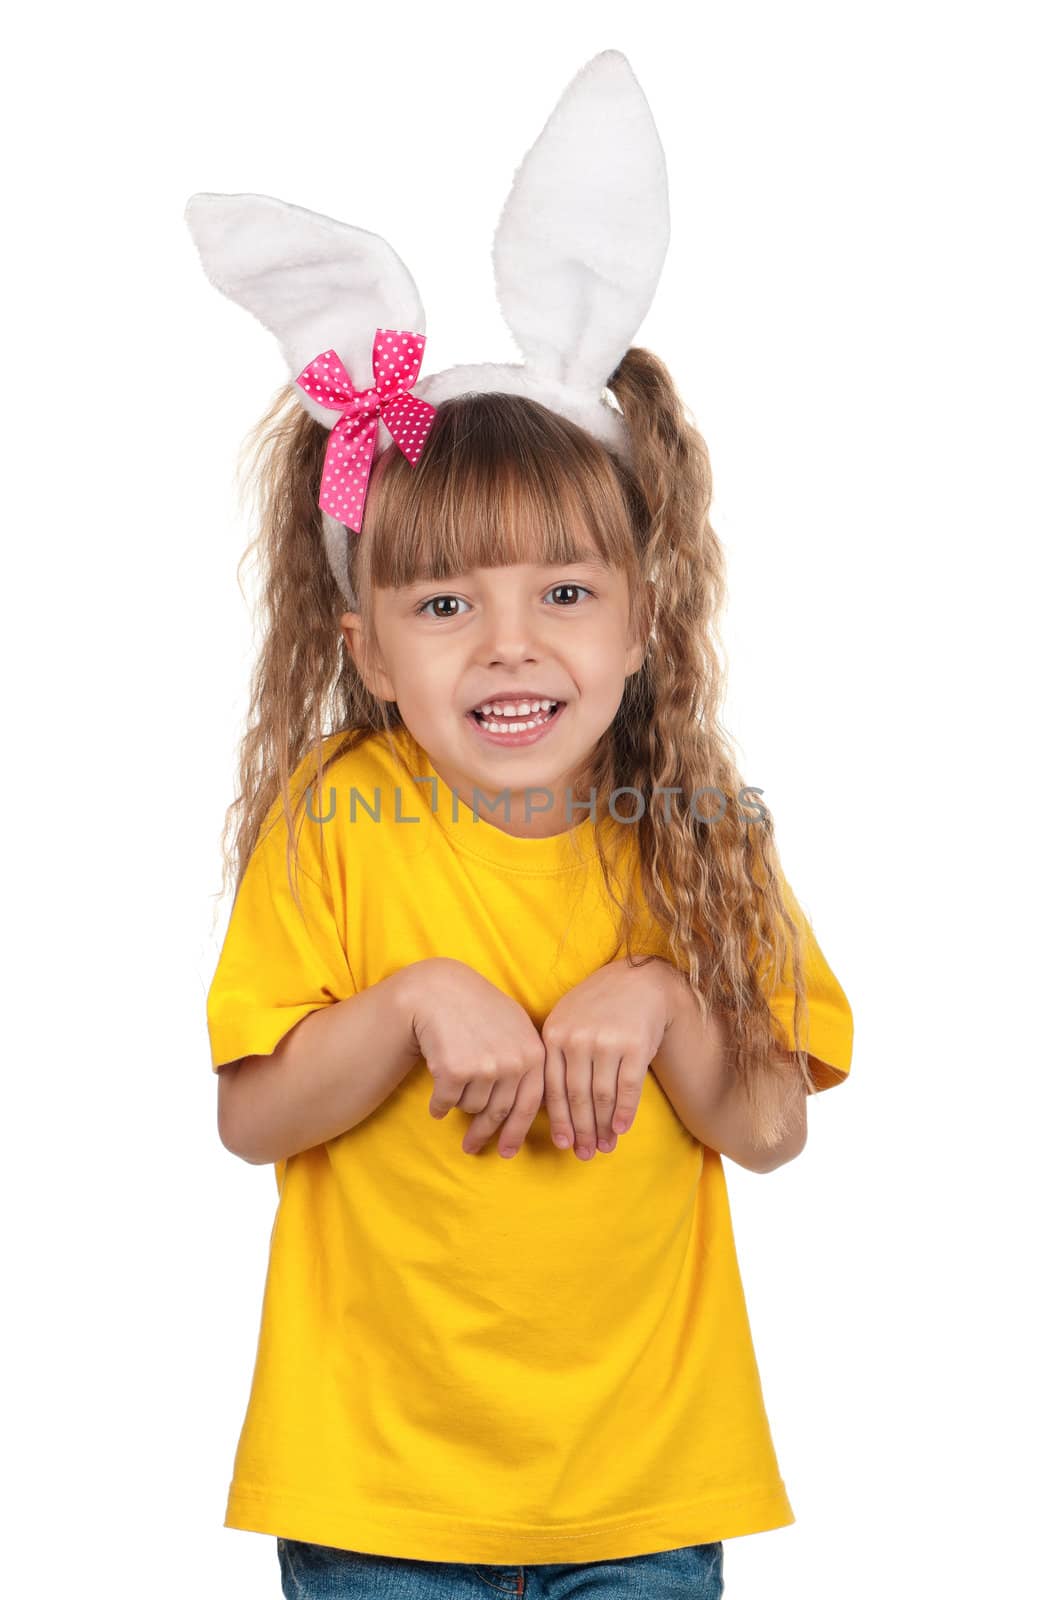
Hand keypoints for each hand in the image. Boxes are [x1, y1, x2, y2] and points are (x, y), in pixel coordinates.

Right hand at [407, 958, 546, 1157]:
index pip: (530, 1106)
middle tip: (471, 1148)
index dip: (517, 1133)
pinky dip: (439, 1105)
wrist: (439, 991)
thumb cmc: (478, 1011)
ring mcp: (486, 1067)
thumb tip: (530, 1112)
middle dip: (484, 1134)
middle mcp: (515, 1062)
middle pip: (499, 1113)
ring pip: (471, 1107)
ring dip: (460, 1103)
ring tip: (453, 1081)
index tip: (507, 1153)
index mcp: (534, 1054)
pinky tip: (435, 1099)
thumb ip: (527, 1064)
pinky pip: (446, 1103)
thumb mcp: (514, 1029)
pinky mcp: (456, 1070)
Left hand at [540, 957, 680, 1159]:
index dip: (559, 1120)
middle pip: (577, 1096)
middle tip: (585, 1154)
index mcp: (554, 1035)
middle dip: (581, 1130)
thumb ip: (555, 1056)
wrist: (639, 982)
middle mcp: (577, 1039)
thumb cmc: (597, 1007)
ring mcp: (606, 1042)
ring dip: (603, 1127)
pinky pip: (627, 1088)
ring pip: (602, 1096)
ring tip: (604, 1147)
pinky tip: (621, 1129)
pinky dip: (624, 1112)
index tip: (563, 1144)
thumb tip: (547, 1106)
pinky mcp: (635, 1045)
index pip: (552, 1088)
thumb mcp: (566, 1021)